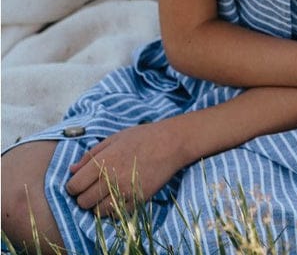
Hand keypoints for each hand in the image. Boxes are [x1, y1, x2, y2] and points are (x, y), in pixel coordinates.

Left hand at [66, 122, 184, 216]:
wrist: (170, 144)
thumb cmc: (141, 137)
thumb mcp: (113, 138)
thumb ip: (90, 154)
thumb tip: (71, 169)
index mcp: (103, 161)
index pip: (75, 185)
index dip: (73, 186)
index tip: (78, 183)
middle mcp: (112, 178)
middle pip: (84, 202)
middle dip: (83, 197)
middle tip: (90, 189)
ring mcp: (125, 191)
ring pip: (97, 212)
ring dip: (96, 205)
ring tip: (103, 195)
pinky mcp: (137, 200)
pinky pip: (116, 214)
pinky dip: (112, 209)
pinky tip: (116, 197)